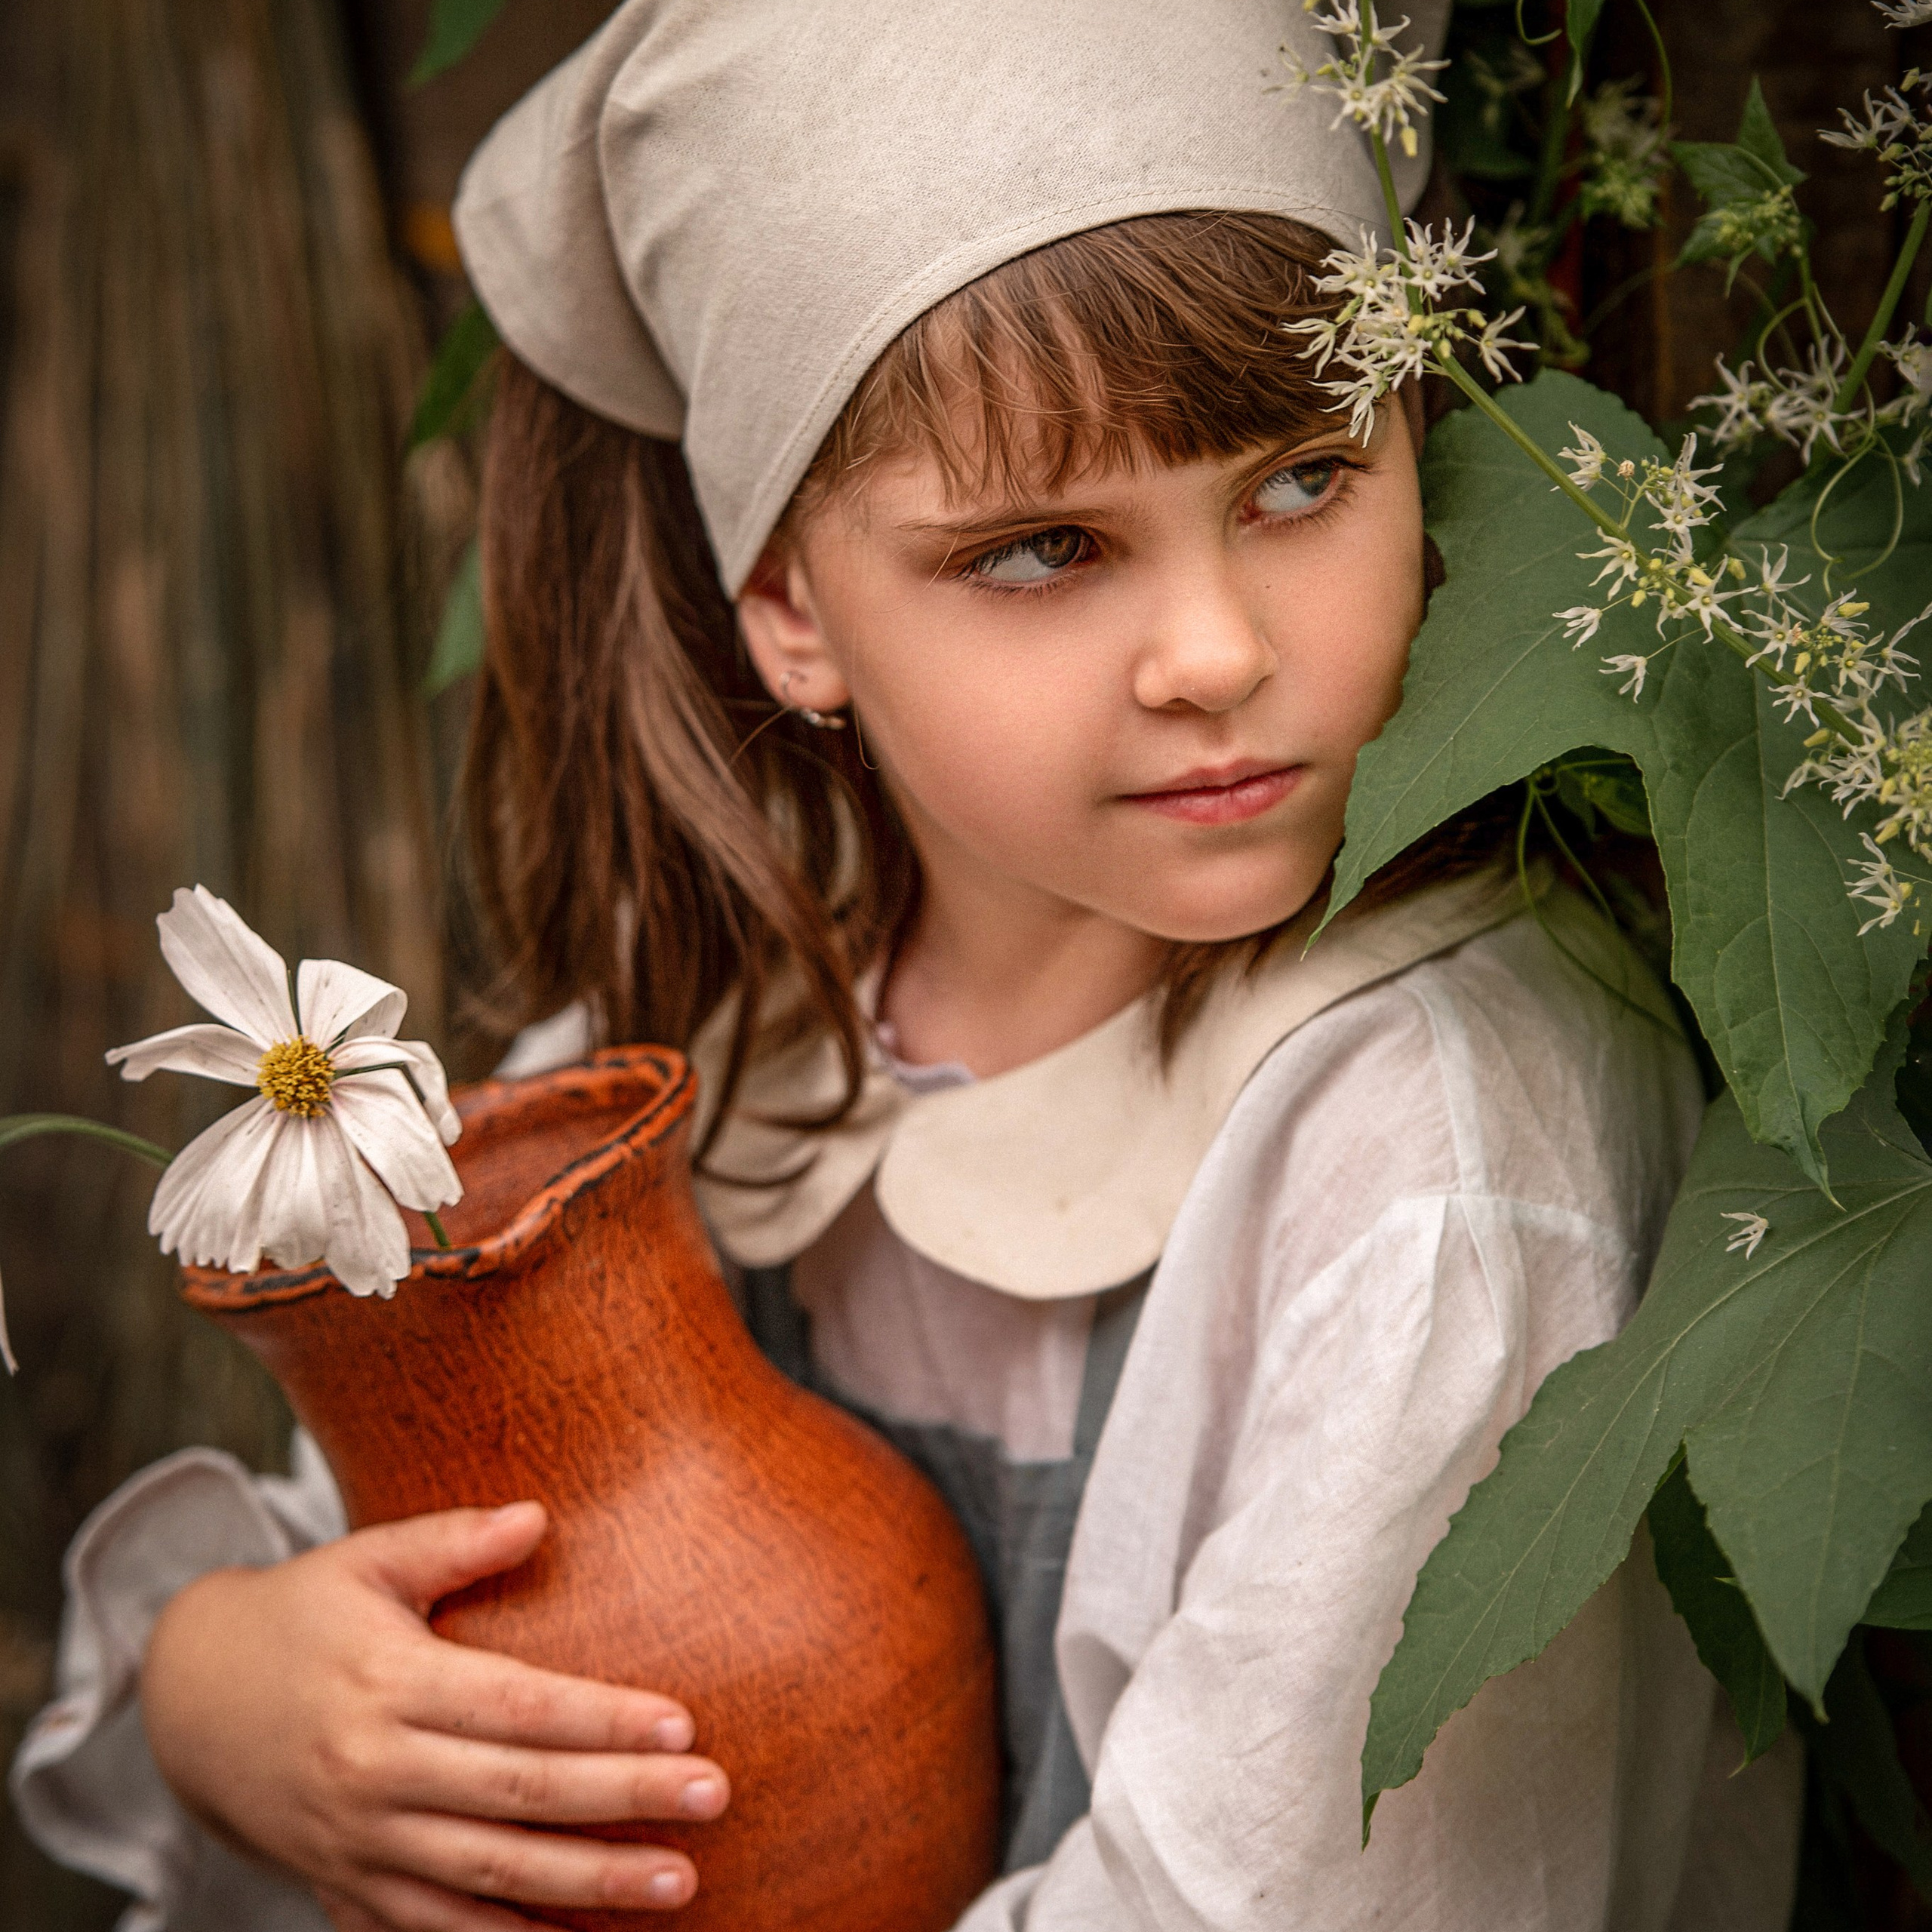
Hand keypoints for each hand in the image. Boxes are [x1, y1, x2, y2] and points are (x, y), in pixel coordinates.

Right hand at [142, 1501, 729, 1930]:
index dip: (602, 1719)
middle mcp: (375, 1769)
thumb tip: (539, 1514)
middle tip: (714, 1798)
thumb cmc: (300, 1615)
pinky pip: (437, 1928)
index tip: (682, 1723)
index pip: (518, 1707)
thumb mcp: (366, 1560)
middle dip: (624, 1799)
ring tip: (678, 1880)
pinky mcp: (348, 1889)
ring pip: (491, 1872)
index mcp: (390, 1681)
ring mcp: (361, 1840)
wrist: (188, 1702)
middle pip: (520, 1793)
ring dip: (590, 1883)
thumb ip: (454, 1540)